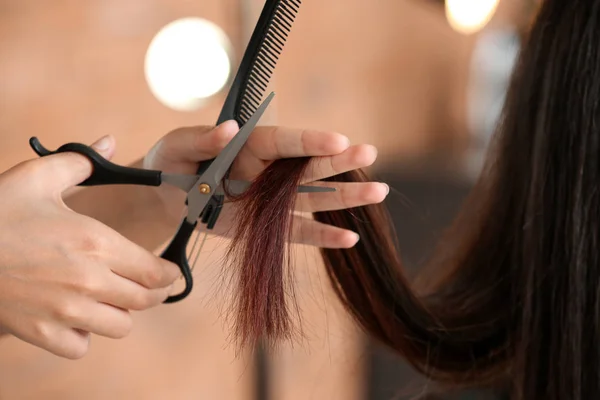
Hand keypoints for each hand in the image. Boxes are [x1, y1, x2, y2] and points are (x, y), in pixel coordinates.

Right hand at [0, 138, 179, 358]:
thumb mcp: (37, 177)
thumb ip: (80, 162)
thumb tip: (109, 143)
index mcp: (96, 243)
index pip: (155, 272)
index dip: (169, 273)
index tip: (170, 271)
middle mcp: (88, 281)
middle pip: (144, 300)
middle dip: (154, 292)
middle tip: (151, 285)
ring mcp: (65, 312)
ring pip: (119, 327)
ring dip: (121, 313)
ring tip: (112, 298)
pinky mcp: (40, 333)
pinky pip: (80, 347)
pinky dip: (84, 336)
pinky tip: (77, 317)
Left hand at [143, 121, 388, 247]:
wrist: (166, 199)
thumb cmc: (170, 163)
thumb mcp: (176, 147)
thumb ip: (202, 140)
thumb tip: (227, 130)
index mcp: (251, 145)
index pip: (285, 141)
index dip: (311, 141)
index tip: (338, 139)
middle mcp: (269, 171)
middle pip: (309, 166)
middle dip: (339, 161)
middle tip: (370, 154)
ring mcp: (272, 200)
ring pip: (314, 198)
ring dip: (345, 196)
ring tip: (377, 192)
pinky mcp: (268, 226)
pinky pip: (299, 233)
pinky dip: (323, 237)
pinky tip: (349, 239)